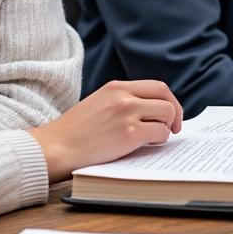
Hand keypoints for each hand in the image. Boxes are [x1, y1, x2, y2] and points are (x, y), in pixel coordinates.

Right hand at [27, 80, 181, 182]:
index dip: (169, 100)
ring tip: (154, 139)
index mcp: (116, 87)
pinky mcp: (129, 134)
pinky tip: (147, 145)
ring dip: (166, 128)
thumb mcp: (98, 103)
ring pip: (166, 114)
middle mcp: (124, 96)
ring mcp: (127, 114)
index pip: (156, 86)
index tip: (169, 113)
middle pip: (166, 96)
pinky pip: (160, 133)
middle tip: (174, 127)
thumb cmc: (75, 132)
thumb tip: (150, 110)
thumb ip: (121, 101)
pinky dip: (159, 140)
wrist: (56, 147)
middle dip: (175, 112)